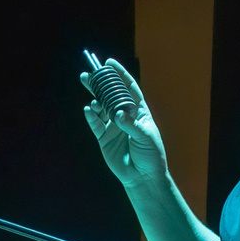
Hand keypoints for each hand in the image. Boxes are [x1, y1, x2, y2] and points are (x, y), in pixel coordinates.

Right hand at [82, 75, 171, 191]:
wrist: (143, 177)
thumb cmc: (151, 155)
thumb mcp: (145, 137)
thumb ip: (131, 124)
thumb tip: (118, 114)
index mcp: (139, 111)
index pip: (129, 89)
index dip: (120, 75)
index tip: (109, 63)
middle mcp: (124, 116)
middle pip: (111, 95)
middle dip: (101, 84)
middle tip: (90, 73)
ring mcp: (113, 126)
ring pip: (101, 107)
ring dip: (94, 97)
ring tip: (89, 88)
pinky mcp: (104, 138)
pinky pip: (95, 124)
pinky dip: (91, 116)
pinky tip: (89, 109)